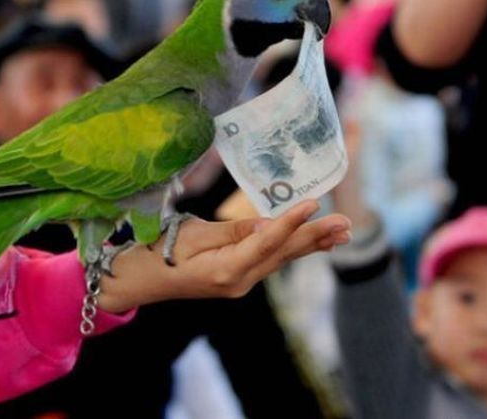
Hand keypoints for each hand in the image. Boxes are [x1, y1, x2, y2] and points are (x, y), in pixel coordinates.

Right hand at [97, 200, 350, 312]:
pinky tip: (315, 244)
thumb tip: (266, 225)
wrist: (141, 281)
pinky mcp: (239, 278)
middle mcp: (239, 281)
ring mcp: (241, 283)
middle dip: (315, 236)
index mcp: (225, 270)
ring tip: (342, 232)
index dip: (291, 222)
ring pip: (282, 259)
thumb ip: (231, 232)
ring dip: (312, 244)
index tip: (314, 203)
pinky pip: (272, 261)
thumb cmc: (158, 251)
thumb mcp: (192, 235)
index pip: (266, 242)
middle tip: (345, 223)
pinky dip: (294, 249)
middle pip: (283, 253)